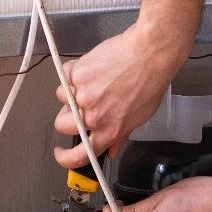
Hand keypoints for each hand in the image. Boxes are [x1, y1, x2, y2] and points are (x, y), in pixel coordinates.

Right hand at [53, 23, 177, 166]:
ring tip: (92, 81)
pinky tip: (90, 68)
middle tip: (81, 105)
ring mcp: (81, 94)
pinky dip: (73, 72)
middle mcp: (92, 116)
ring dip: (71, 92)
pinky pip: (65, 76)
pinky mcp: (76, 73)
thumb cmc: (151, 83)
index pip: (79, 155)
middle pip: (62, 125)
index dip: (65, 157)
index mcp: (108, 131)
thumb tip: (110, 151)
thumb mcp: (140, 117)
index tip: (61, 152)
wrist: (150, 53)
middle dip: (67, 117)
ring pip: (61, 98)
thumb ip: (121, 135)